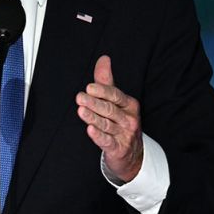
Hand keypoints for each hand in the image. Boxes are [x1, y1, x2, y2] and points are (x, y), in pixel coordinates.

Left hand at [75, 55, 142, 182]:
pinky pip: (107, 141)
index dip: (102, 91)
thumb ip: (107, 82)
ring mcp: (125, 135)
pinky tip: (90, 130)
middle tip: (80, 97)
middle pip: (109, 109)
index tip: (89, 87)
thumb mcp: (117, 102)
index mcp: (129, 105)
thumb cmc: (121, 123)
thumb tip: (103, 59)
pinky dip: (98, 136)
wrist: (133, 154)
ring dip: (93, 117)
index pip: (115, 96)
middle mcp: (129, 119)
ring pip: (106, 124)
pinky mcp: (119, 149)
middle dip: (94, 103)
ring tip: (81, 111)